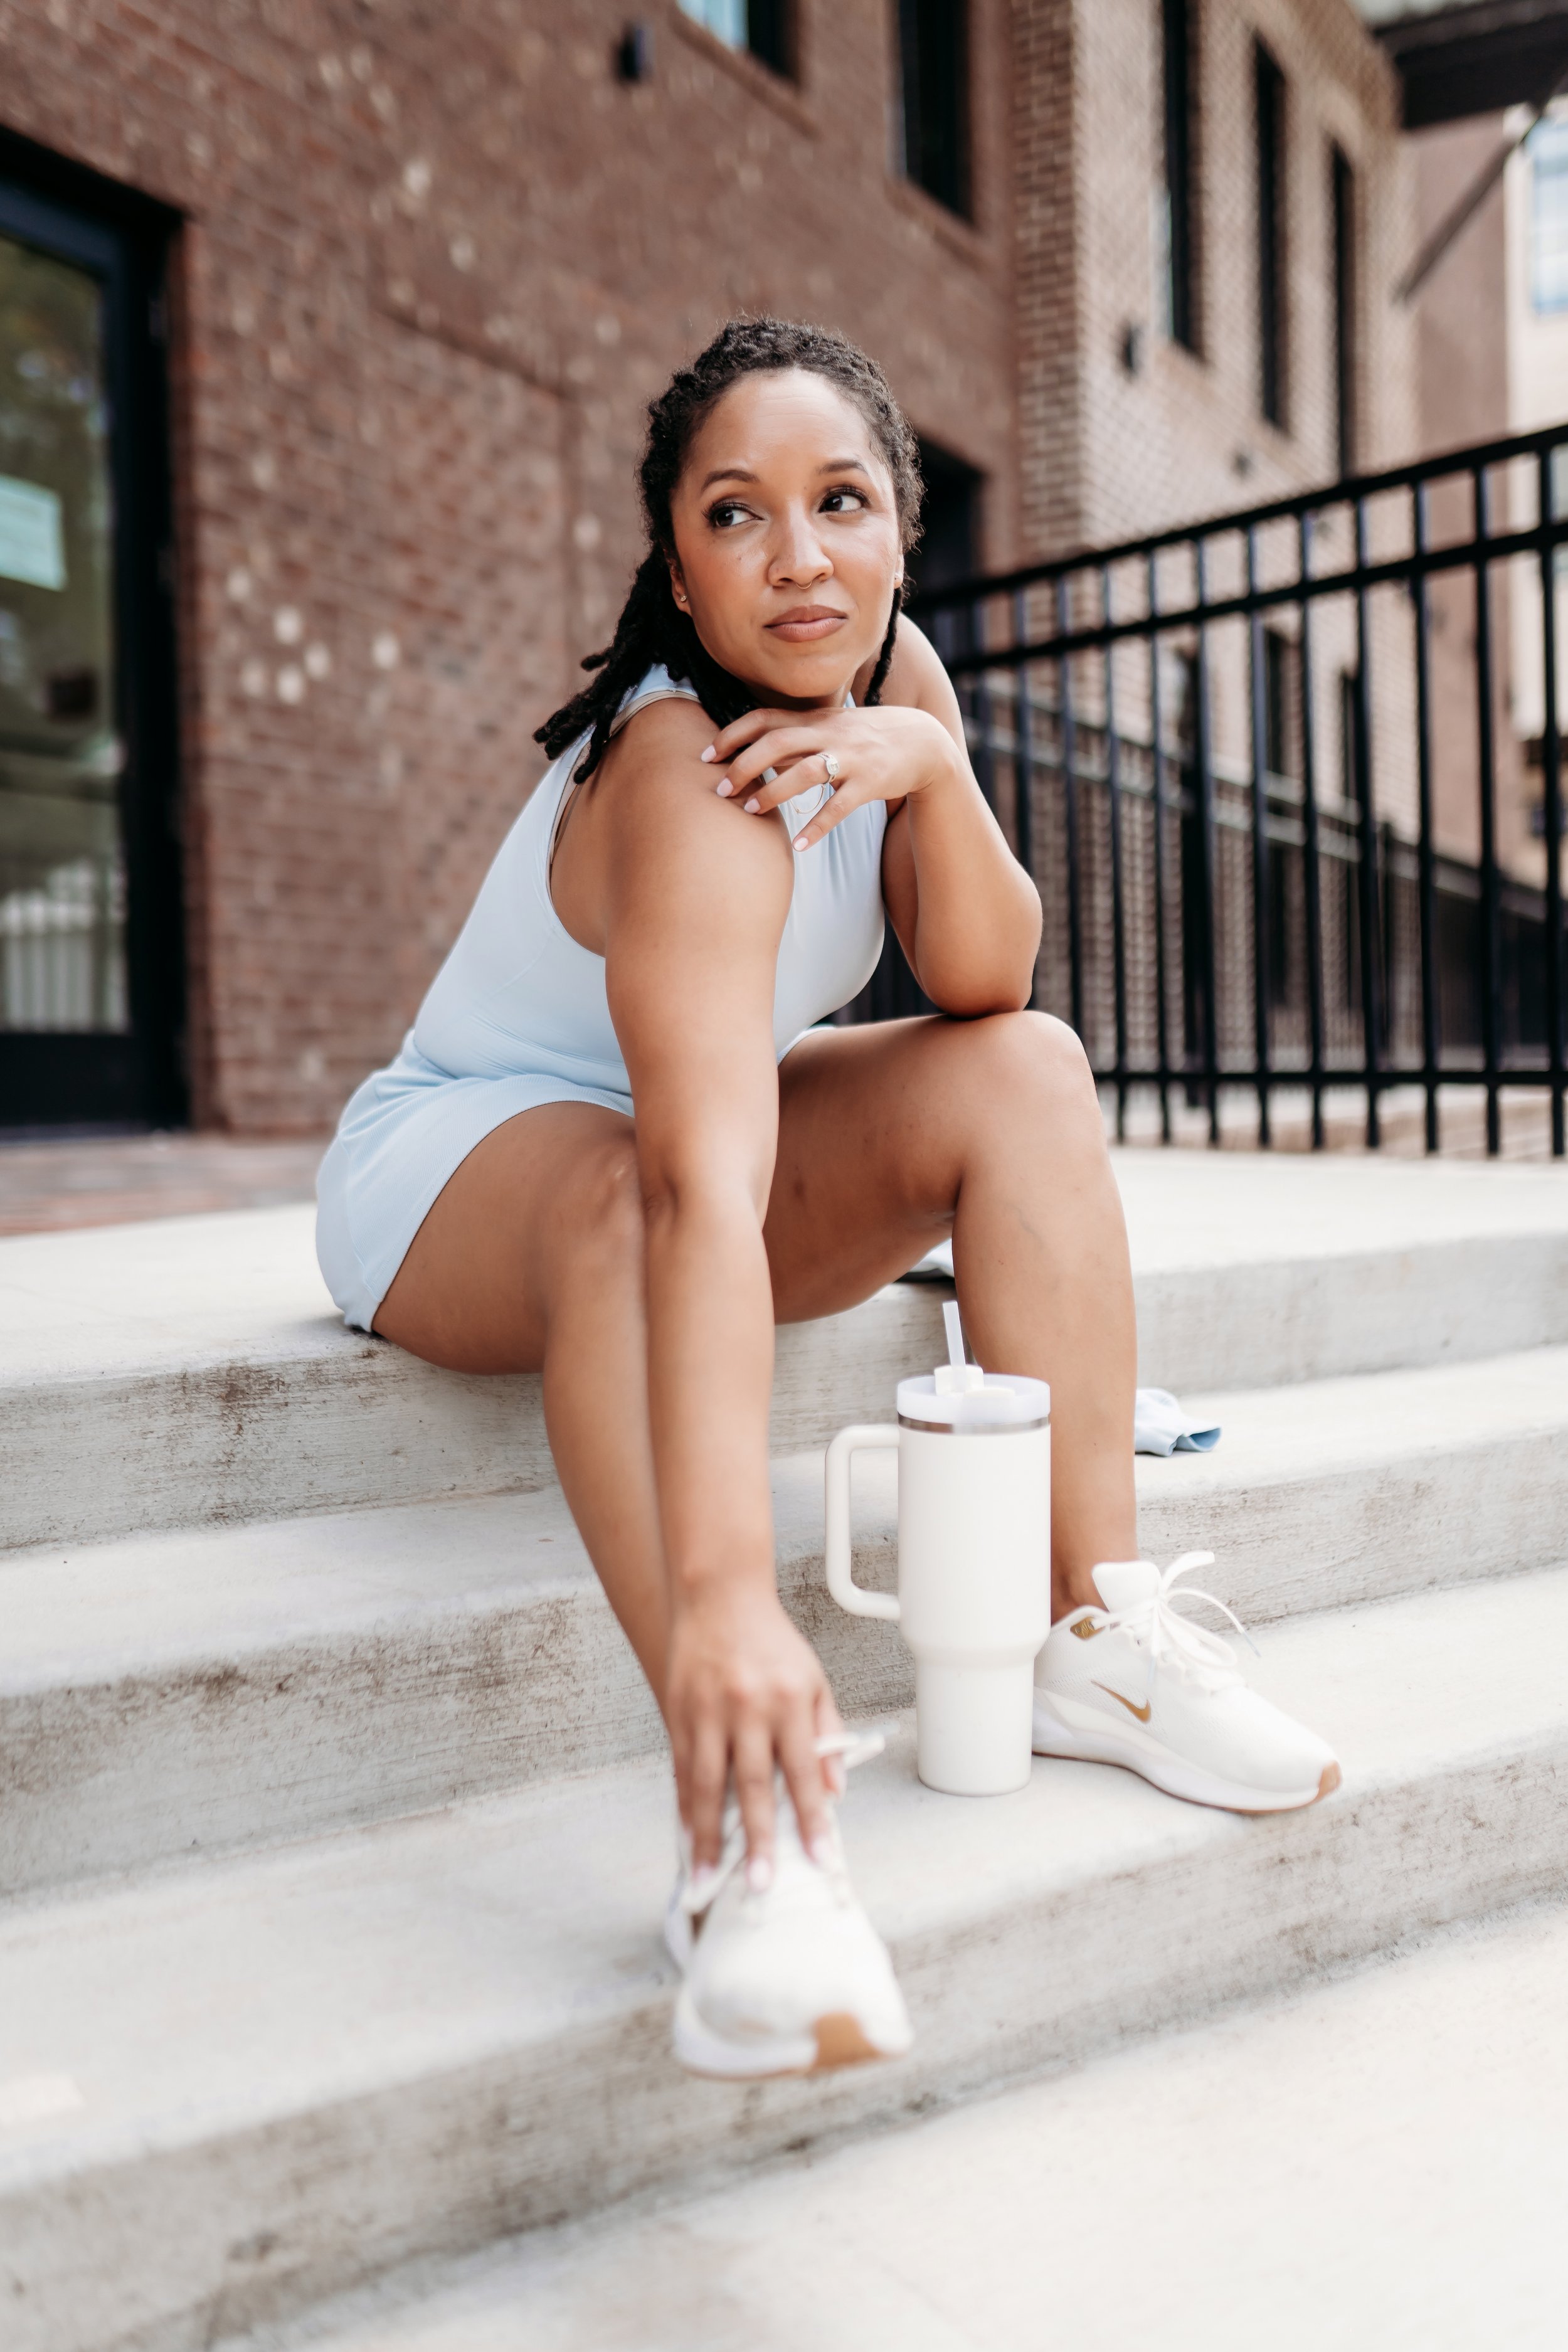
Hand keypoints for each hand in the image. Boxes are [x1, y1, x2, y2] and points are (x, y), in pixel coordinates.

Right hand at [664, 1578, 844, 1887]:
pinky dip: (684, 1806)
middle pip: (752, 1785)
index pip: (803, 1772)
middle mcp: (748, 1708)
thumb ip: (827, 1733)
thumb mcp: (814, 1679)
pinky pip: (681, 1768)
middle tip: (760, 1884)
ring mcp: (708, 1711)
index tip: (820, 1858)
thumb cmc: (772, 1641)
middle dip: (757, 1840)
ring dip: (708, 1835)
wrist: (719, 1595)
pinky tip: (688, 1835)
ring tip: (708, 1876)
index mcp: (788, 1701)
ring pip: (706, 1784)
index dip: (811, 1819)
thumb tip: (835, 1791)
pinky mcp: (679, 1711)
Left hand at [702, 703, 962, 852]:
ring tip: (749, 813)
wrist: (923, 742)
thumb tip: (755, 753)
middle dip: (745, 765)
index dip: (733, 734)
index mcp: (815, 719)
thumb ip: (796, 737)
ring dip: (773, 793)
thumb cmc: (867, 738)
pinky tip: (798, 845)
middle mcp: (829, 733)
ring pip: (805, 772)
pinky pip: (839, 807)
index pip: (765, 718)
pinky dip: (817, 826)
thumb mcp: (831, 728)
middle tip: (721, 789)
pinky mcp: (870, 782)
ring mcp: (851, 757)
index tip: (707, 755)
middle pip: (778, 741)